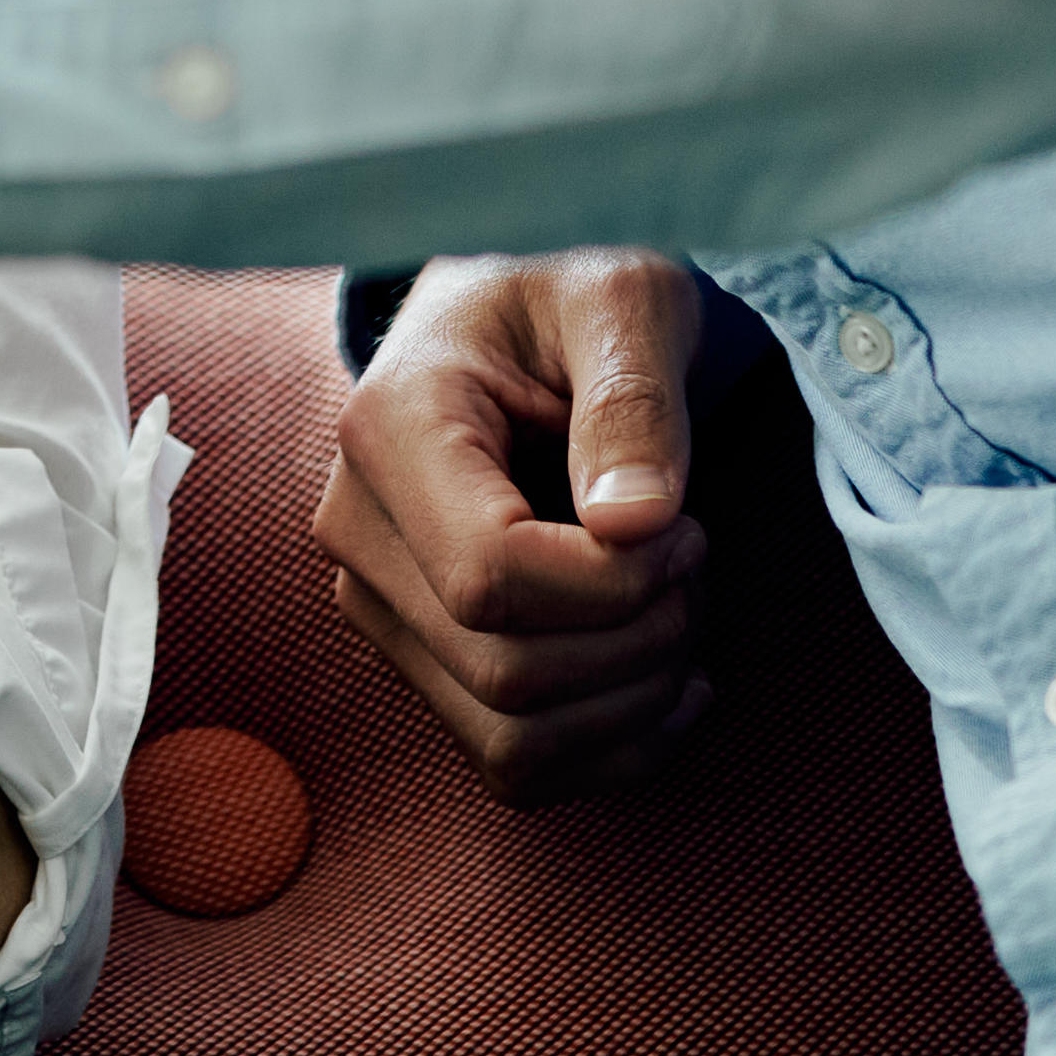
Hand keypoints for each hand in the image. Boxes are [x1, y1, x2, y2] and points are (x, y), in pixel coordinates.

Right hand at [313, 253, 714, 805]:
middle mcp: (358, 529)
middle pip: (504, 671)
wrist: (523, 315)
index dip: (614, 585)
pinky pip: (514, 764)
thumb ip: (633, 400)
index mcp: (388, 427)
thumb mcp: (622, 298)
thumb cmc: (572, 291)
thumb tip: (638, 526)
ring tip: (682, 609)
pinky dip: (613, 749)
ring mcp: (380, 603)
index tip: (686, 527)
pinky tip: (672, 680)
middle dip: (640, 641)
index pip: (490, 578)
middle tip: (698, 559)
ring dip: (633, 702)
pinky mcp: (422, 655)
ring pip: (510, 741)